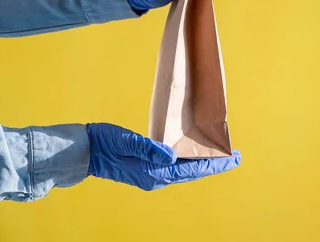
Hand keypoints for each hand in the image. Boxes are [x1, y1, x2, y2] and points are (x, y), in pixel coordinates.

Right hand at [86, 123, 239, 190]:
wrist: (84, 151)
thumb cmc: (104, 143)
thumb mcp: (127, 142)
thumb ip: (149, 148)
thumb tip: (171, 156)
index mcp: (154, 173)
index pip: (191, 169)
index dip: (214, 164)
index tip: (233, 158)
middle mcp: (156, 178)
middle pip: (192, 172)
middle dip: (213, 164)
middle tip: (235, 157)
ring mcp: (151, 175)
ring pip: (184, 171)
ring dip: (202, 164)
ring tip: (219, 156)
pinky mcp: (146, 169)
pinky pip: (174, 168)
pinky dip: (188, 162)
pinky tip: (192, 154)